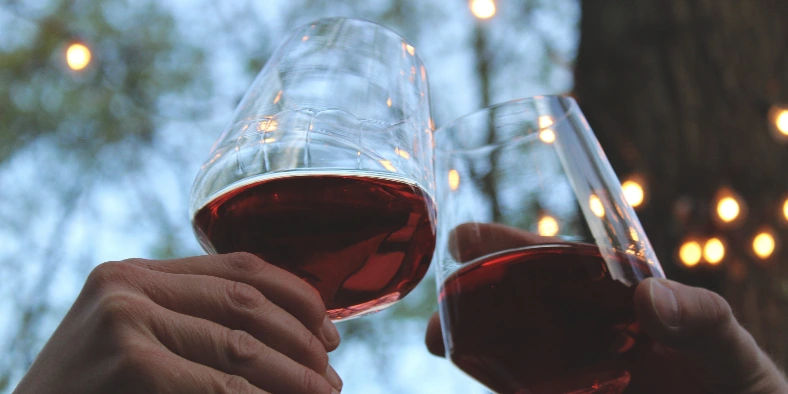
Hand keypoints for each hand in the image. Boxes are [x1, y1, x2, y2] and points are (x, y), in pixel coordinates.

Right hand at [14, 253, 342, 393]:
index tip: (329, 330)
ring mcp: (124, 320)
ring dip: (295, 374)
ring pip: (242, 344)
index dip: (296, 296)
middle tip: (332, 374)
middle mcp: (128, 285)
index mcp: (134, 273)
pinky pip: (223, 384)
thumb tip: (292, 336)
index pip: (238, 268)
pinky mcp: (131, 361)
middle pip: (246, 302)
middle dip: (301, 340)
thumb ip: (193, 325)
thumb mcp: (136, 343)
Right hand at [425, 223, 787, 393]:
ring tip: (441, 337)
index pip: (557, 265)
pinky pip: (525, 389)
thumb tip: (646, 298)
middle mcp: (590, 333)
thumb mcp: (729, 345)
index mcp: (619, 300)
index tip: (467, 238)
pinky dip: (497, 379)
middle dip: (475, 295)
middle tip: (440, 295)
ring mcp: (578, 373)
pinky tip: (473, 371)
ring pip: (513, 349)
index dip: (511, 248)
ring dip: (474, 340)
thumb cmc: (743, 385)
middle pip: (521, 306)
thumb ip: (699, 317)